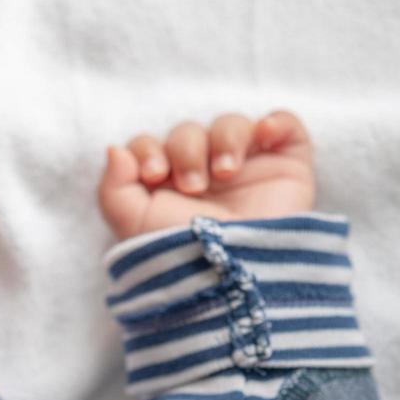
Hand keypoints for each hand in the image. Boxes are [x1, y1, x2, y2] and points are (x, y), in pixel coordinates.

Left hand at [97, 110, 315, 239]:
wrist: (236, 278)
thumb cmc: (183, 257)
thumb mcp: (134, 226)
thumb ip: (112, 188)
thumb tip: (115, 150)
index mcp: (168, 188)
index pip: (151, 145)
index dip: (147, 149)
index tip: (153, 173)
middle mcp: (206, 175)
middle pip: (188, 132)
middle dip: (186, 151)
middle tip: (193, 187)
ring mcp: (248, 170)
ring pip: (231, 124)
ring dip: (225, 140)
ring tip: (225, 173)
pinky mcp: (287, 167)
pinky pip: (284, 125)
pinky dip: (276, 121)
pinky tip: (264, 135)